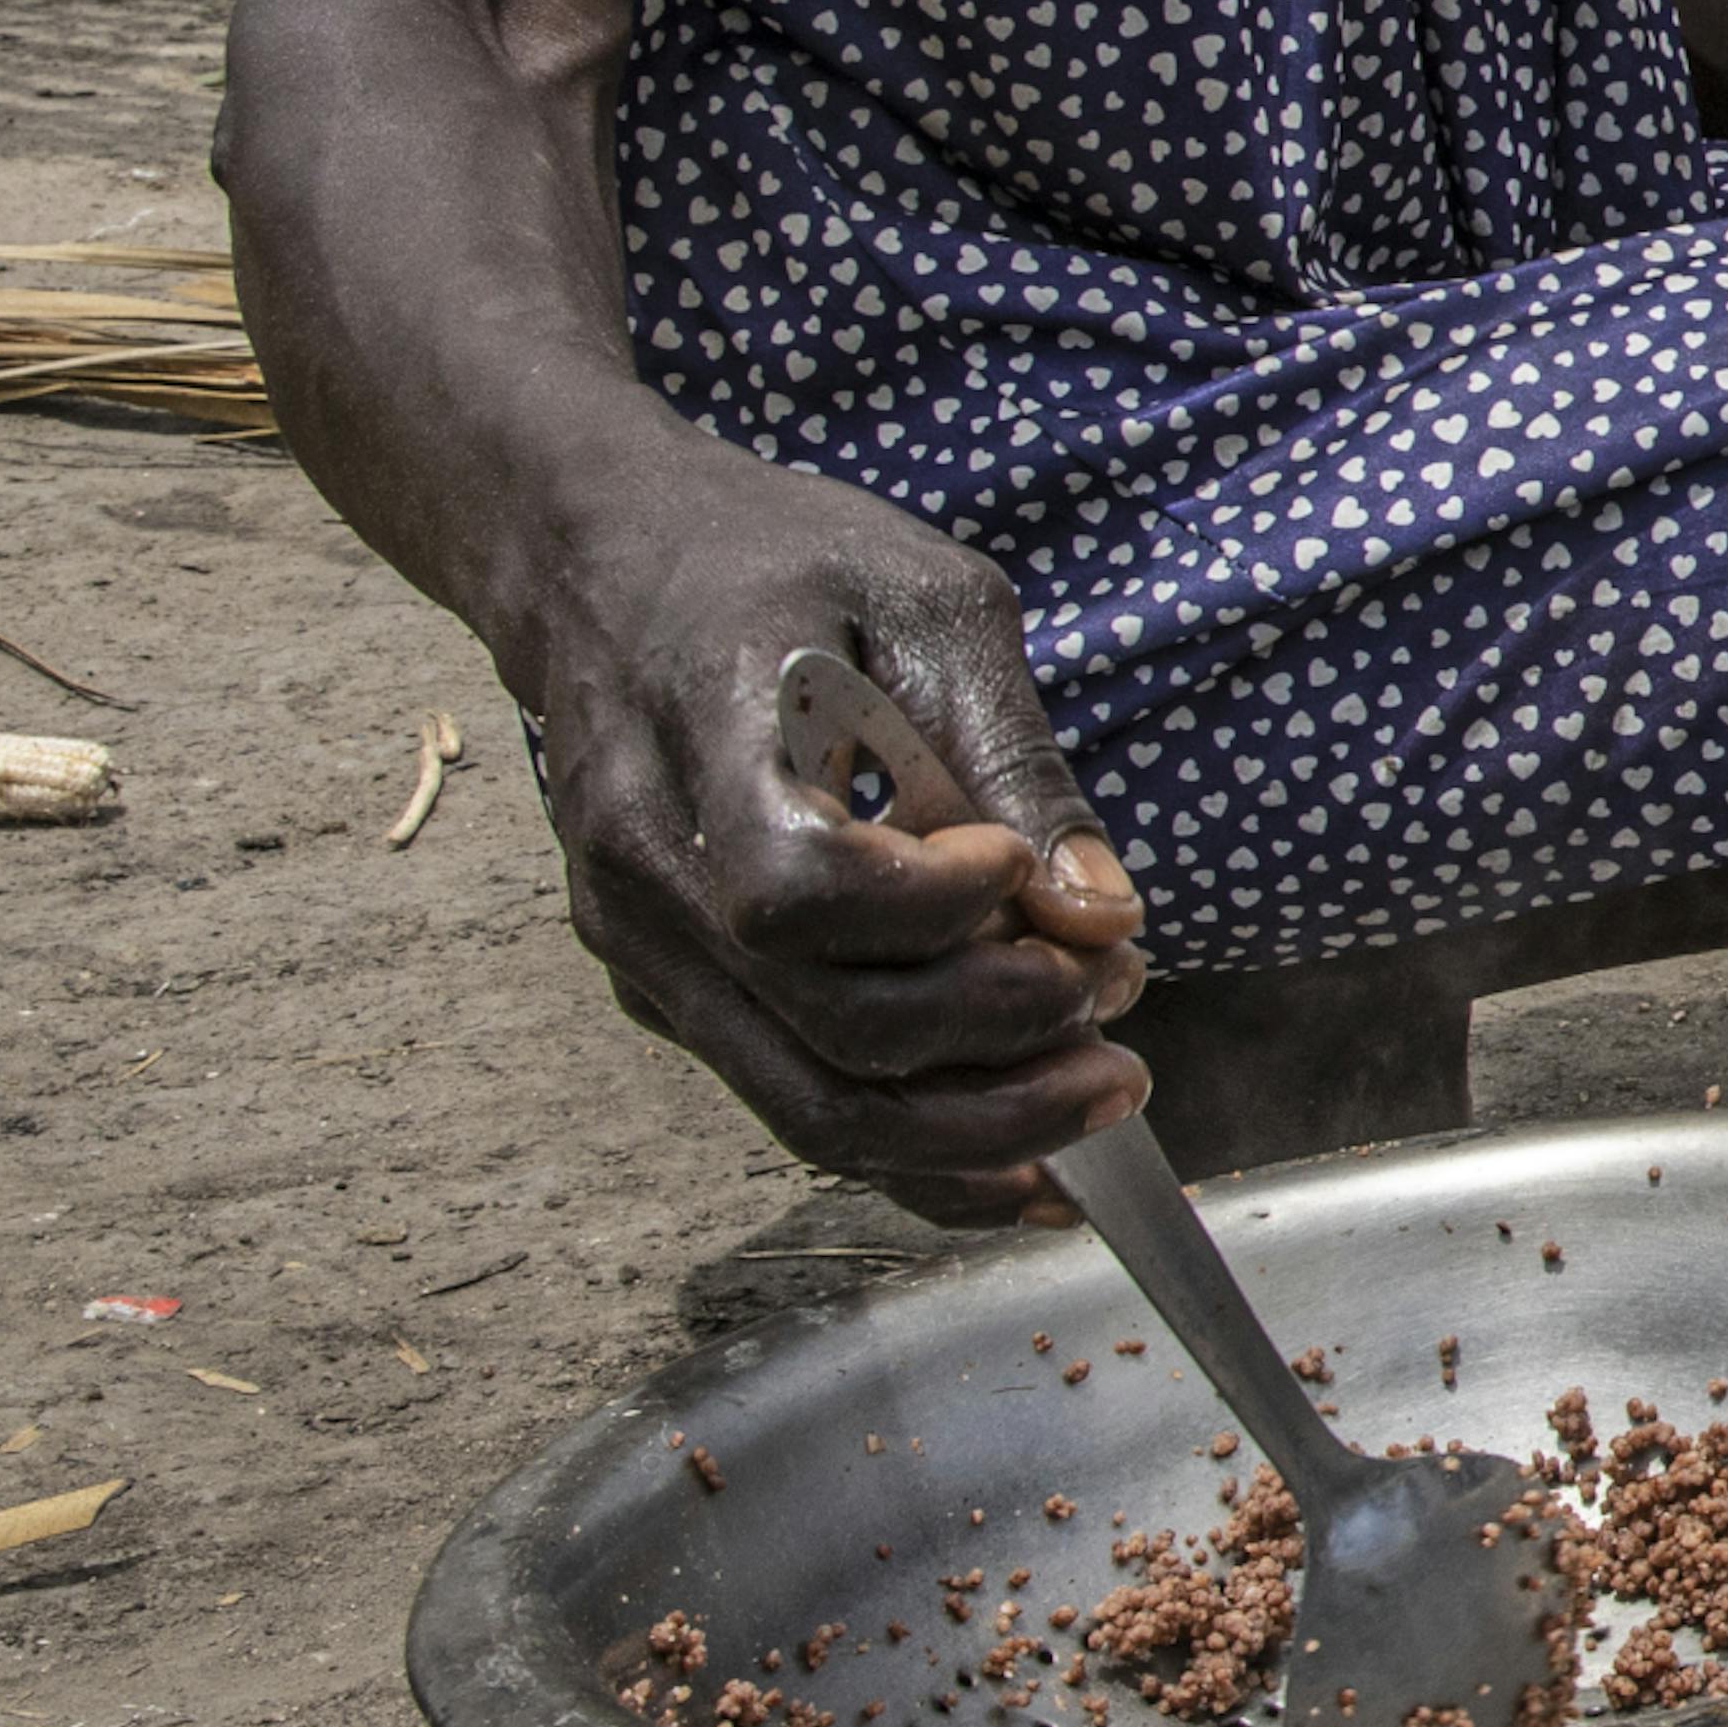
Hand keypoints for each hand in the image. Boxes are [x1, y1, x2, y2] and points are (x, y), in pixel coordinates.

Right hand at [515, 454, 1147, 1211]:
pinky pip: (792, 1105)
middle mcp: (645, 870)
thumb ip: (1013, 756)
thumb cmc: (782, 564)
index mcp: (698, 741)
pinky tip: (1031, 1163)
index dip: (932, 910)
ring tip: (1110, 1089)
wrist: (603, 563)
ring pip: (808, 1106)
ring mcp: (642, 949)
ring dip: (979, 1128)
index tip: (1015, 863)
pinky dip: (918, 1153)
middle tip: (1124, 1000)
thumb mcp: (929, 604)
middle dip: (1004, 1039)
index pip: (796, 890)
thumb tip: (1101, 916)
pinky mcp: (668, 993)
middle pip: (827, 1025)